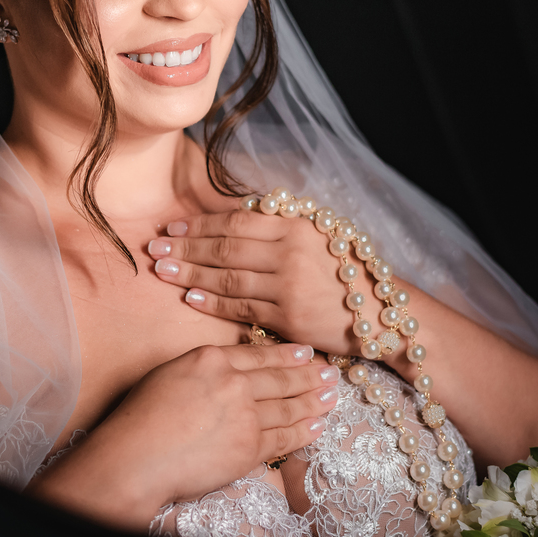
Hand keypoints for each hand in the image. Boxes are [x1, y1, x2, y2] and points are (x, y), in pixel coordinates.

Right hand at [28, 342, 339, 527]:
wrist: (137, 455)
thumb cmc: (142, 416)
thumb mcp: (172, 373)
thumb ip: (205, 367)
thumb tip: (227, 369)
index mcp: (212, 358)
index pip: (258, 354)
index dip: (286, 355)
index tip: (305, 353)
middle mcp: (233, 381)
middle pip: (280, 377)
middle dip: (309, 375)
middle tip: (331, 373)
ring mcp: (244, 414)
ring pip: (288, 406)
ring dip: (313, 401)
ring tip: (330, 397)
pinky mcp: (249, 446)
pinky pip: (284, 438)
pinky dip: (303, 432)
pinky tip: (316, 426)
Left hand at [146, 210, 353, 354]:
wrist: (381, 312)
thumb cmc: (346, 272)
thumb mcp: (318, 236)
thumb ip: (279, 228)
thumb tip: (235, 219)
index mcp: (295, 227)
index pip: (236, 222)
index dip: (200, 224)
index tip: (173, 227)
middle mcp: (289, 252)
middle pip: (225, 248)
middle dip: (185, 247)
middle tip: (155, 247)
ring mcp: (288, 286)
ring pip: (228, 277)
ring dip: (190, 273)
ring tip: (163, 270)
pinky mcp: (288, 318)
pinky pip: (241, 308)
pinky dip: (213, 301)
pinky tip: (190, 296)